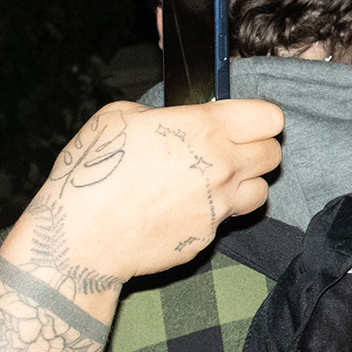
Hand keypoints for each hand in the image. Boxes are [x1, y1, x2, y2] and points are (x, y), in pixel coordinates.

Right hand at [7, 99, 284, 294]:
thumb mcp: (116, 118)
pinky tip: (184, 209)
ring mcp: (219, 204)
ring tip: (213, 182)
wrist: (78, 239)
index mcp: (204, 129)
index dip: (258, 119)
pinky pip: (228, 219)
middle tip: (228, 152)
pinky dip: (215, 213)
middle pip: (273, 153)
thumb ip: (159, 112)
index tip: (243, 123)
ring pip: (261, 190)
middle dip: (254, 150)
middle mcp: (221, 165)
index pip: (270, 117)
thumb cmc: (90, 175)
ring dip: (244, 184)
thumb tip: (174, 118)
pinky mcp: (210, 235)